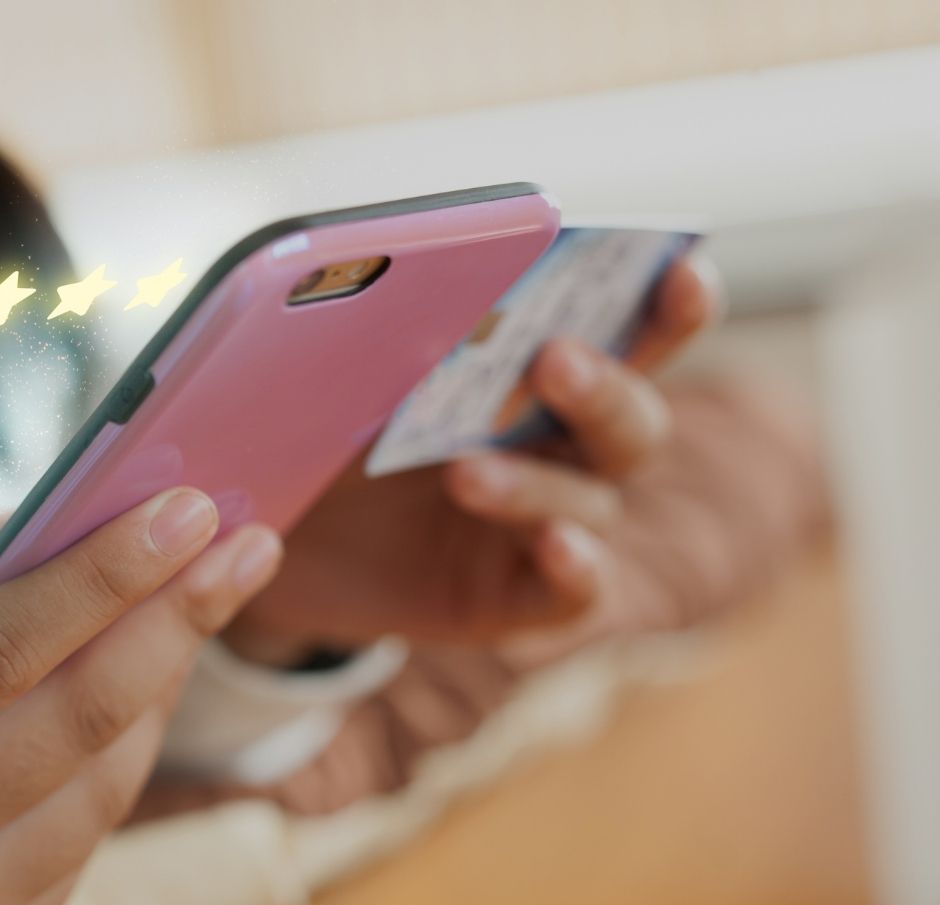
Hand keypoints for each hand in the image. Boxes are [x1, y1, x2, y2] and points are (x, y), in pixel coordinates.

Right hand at [0, 490, 282, 904]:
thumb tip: (56, 523)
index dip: (101, 578)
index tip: (190, 507)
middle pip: (75, 725)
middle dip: (178, 622)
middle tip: (248, 546)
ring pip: (100, 788)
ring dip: (156, 689)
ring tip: (186, 610)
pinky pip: (78, 845)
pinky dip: (112, 763)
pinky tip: (127, 698)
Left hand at [223, 257, 718, 660]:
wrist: (256, 539)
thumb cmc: (315, 433)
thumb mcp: (335, 377)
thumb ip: (380, 331)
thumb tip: (390, 269)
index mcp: (534, 375)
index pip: (631, 333)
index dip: (671, 306)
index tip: (683, 269)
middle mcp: (558, 448)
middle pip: (628, 422)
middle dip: (603, 390)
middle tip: (553, 360)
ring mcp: (542, 527)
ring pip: (592, 502)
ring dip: (537, 483)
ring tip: (464, 473)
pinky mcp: (512, 600)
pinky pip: (575, 593)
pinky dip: (576, 569)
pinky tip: (556, 545)